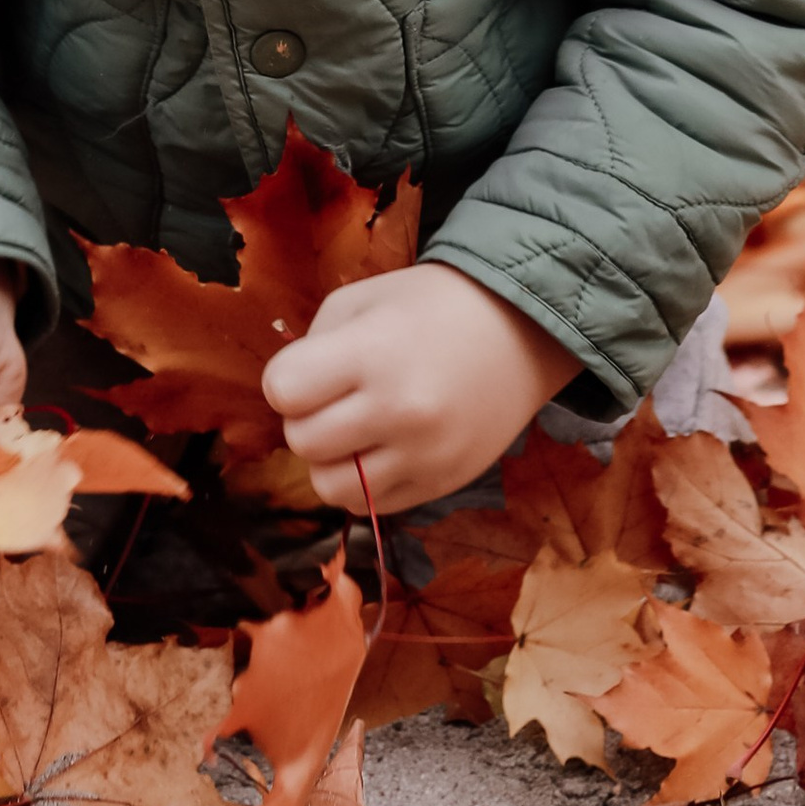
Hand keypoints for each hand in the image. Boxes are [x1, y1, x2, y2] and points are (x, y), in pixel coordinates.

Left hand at [260, 263, 578, 516]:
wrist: (521, 332)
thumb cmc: (432, 305)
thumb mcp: (363, 300)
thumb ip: (314, 346)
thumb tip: (286, 398)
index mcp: (374, 353)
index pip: (283, 391)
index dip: (287, 380)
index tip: (311, 370)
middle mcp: (399, 411)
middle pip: (302, 442)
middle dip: (307, 419)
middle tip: (336, 398)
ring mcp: (424, 455)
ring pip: (330, 487)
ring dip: (331, 460)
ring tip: (355, 430)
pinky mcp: (441, 485)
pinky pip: (369, 505)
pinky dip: (363, 482)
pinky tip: (383, 448)